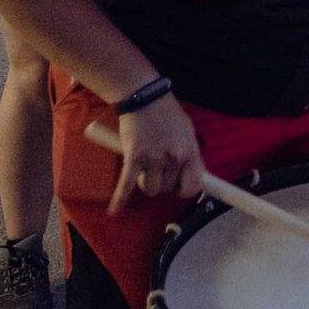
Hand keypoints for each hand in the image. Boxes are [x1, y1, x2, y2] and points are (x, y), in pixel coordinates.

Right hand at [110, 94, 204, 213]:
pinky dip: (119, 199)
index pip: (194, 185)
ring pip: (150, 189)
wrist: (145, 97)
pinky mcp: (133, 158)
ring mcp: (153, 158)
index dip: (187, 190)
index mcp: (189, 150)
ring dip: (146, 183)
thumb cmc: (167, 113)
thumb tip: (192, 175)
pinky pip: (126, 185)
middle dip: (163, 182)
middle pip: (168, 188)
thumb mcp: (187, 132)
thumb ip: (190, 154)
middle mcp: (173, 158)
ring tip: (144, 170)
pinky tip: (114, 211)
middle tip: (158, 168)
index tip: (181, 189)